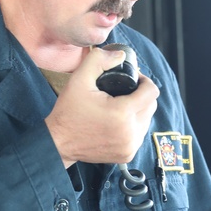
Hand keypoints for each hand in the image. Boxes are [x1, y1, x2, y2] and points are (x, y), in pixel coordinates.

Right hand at [45, 46, 158, 166]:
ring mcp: (130, 146)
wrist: (58, 143)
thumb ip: (99, 60)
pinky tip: (119, 120)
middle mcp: (130, 133)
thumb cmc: (68, 112)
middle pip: (151, 106)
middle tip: (124, 90)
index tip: (133, 78)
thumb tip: (120, 55)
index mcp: (122, 113)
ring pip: (147, 120)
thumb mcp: (79, 79)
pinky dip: (133, 125)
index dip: (144, 80)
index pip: (151, 92)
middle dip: (141, 95)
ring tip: (120, 105)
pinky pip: (140, 134)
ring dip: (139, 110)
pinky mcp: (127, 155)